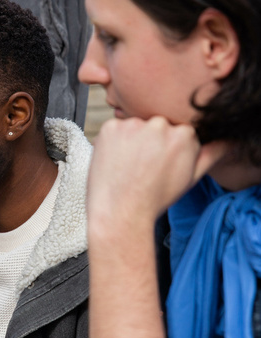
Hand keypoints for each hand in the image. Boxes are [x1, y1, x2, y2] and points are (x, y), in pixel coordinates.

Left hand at [87, 116, 225, 232]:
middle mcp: (160, 125)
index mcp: (184, 135)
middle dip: (151, 142)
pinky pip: (114, 128)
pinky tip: (116, 161)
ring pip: (135, 127)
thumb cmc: (155, 198)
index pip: (177, 131)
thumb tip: (227, 142)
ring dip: (132, 141)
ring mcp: (133, 125)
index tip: (160, 165)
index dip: (168, 149)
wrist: (122, 212)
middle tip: (143, 167)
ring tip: (129, 166)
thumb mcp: (190, 178)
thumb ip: (211, 155)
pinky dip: (114, 142)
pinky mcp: (110, 127)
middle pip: (157, 126)